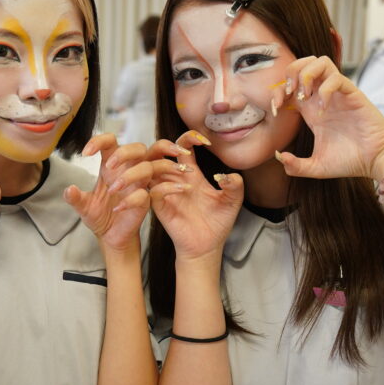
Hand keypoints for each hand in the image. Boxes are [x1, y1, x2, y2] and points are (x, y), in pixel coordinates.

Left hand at [64, 134, 172, 251]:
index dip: (99, 141)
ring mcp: (139, 186)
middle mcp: (128, 171)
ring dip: (129, 176)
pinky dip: (130, 200)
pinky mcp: (145, 202)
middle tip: (109, 166)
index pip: (111, 142)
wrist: (111, 236)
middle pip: (138, 147)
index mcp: (111, 165)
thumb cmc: (99, 215)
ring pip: (147, 167)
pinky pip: (144, 194)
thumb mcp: (83, 206)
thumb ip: (75, 198)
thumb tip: (69, 189)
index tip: (85, 153)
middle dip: (124, 153)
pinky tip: (116, 208)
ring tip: (112, 189)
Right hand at [147, 131, 243, 260]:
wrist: (208, 247)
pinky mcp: (160, 207)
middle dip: (165, 144)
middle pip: (156, 150)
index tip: (206, 141)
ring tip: (186, 168)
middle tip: (183, 150)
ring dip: (164, 163)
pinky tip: (185, 190)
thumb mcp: (232, 201)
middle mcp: (174, 178)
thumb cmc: (218, 222)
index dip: (191, 137)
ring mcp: (165, 192)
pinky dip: (167, 186)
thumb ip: (235, 185)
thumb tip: (227, 175)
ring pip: (148, 167)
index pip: (182, 145)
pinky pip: (153, 190)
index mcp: (191, 173)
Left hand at [270, 56, 383, 179]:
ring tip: (305, 96)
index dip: (277, 91)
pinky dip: (325, 89)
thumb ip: (295, 166)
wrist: (376, 161)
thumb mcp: (316, 167)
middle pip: (304, 63)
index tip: (275, 109)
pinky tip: (323, 109)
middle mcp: (324, 97)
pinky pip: (337, 78)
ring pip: (321, 61)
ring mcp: (338, 94)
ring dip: (307, 74)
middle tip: (289, 94)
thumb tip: (278, 156)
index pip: (290, 85)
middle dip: (291, 73)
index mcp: (312, 109)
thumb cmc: (350, 161)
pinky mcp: (353, 94)